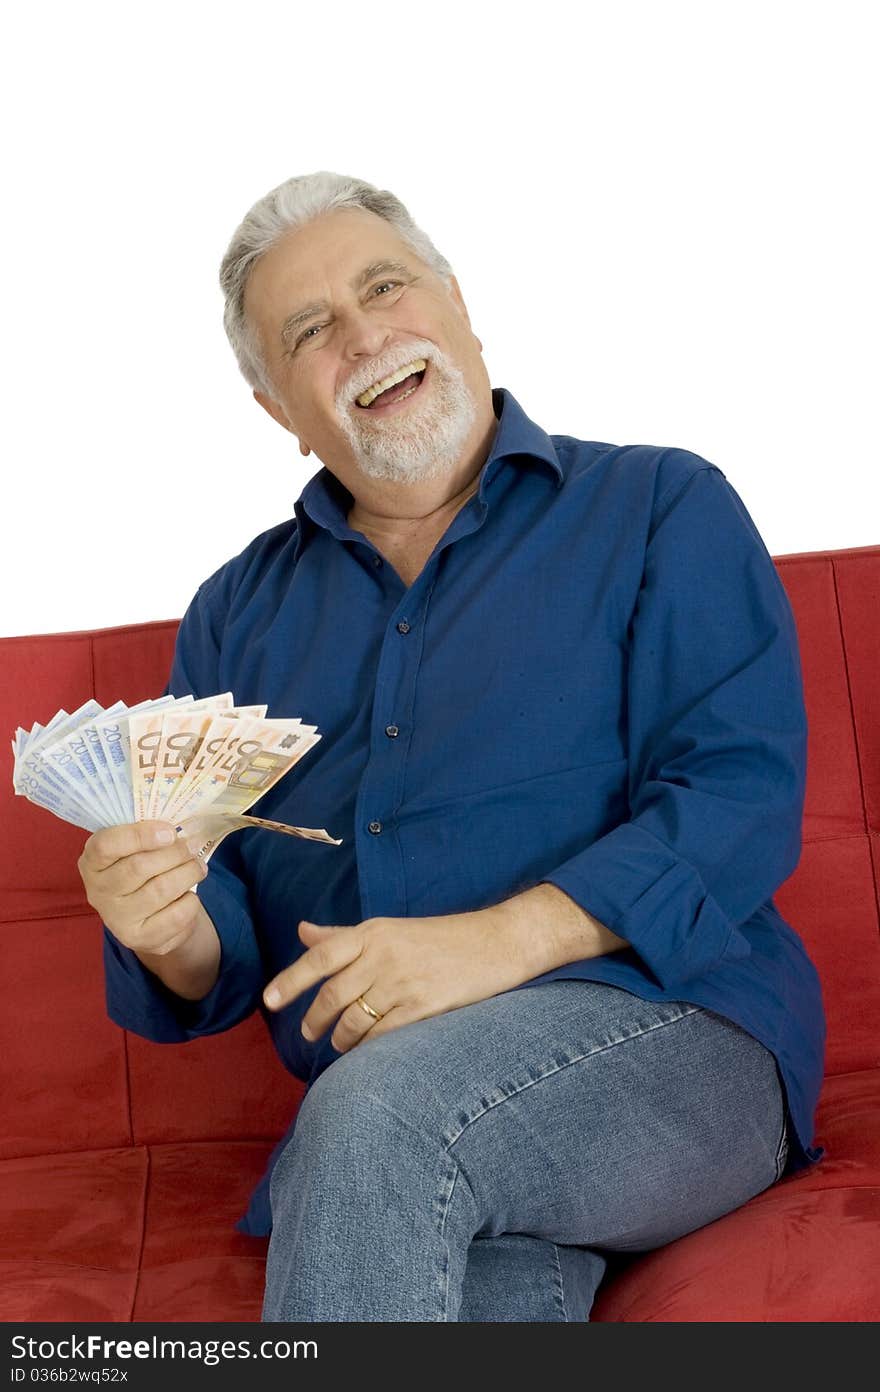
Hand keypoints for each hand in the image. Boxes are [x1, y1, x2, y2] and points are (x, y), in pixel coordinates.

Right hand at [78, 820, 207, 956]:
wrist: (147, 917)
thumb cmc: (142, 870)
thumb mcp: (135, 849)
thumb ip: (147, 835)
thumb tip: (177, 831)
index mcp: (92, 862)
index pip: (106, 845)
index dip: (140, 835)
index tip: (170, 831)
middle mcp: (98, 891)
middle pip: (139, 866)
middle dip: (175, 853)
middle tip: (193, 846)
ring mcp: (116, 918)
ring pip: (161, 890)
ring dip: (188, 873)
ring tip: (198, 866)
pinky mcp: (138, 939)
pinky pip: (175, 916)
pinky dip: (191, 901)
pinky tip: (190, 894)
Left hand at [262, 906, 540, 1053]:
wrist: (494, 943)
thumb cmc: (439, 938)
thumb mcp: (389, 929)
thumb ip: (343, 935)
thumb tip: (302, 931)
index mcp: (372, 932)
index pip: (320, 957)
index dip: (290, 980)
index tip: (269, 1001)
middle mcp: (383, 955)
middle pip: (333, 996)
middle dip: (315, 1021)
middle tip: (308, 1035)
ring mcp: (403, 982)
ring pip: (355, 1020)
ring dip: (341, 1039)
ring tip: (340, 1045)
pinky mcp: (424, 1007)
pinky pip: (383, 1036)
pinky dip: (368, 1048)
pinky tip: (366, 1053)